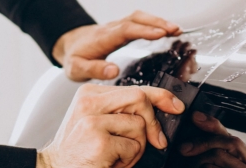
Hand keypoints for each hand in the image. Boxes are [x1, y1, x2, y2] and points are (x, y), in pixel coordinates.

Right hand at [30, 84, 184, 167]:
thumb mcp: (95, 123)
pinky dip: (129, 159)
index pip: (135, 88)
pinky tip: (112, 163)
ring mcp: (93, 121)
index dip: (160, 96)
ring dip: (137, 147)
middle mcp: (90, 103)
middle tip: (155, 141)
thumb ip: (120, 113)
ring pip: (140, 126)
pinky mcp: (100, 141)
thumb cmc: (76, 153)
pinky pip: (134, 147)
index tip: (175, 106)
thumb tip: (156, 115)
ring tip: (118, 155)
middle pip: (140, 100)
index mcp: (90, 94)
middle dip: (154, 123)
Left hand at [52, 10, 181, 80]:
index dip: (143, 31)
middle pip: (136, 20)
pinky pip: (139, 22)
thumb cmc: (75, 58)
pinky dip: (153, 24)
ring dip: (158, 22)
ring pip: (139, 18)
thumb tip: (114, 71)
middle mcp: (111, 29)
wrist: (69, 46)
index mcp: (103, 38)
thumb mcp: (77, 69)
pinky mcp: (121, 29)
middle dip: (156, 23)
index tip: (160, 34)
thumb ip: (94, 70)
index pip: (125, 30)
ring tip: (176, 30)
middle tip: (175, 30)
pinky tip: (165, 30)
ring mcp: (117, 27)